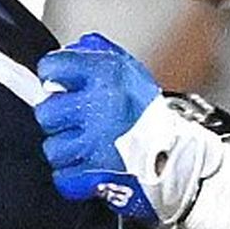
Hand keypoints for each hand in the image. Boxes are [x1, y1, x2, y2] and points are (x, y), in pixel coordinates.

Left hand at [37, 33, 229, 228]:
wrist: (182, 161)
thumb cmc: (156, 119)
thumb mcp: (134, 73)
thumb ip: (101, 56)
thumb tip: (71, 50)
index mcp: (108, 76)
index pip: (54, 66)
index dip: (53, 76)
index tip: (58, 84)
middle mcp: (100, 106)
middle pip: (47, 112)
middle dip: (60, 121)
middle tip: (79, 123)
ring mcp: (96, 143)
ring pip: (53, 147)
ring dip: (68, 151)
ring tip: (90, 147)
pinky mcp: (95, 175)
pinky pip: (63, 177)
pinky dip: (74, 179)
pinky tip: (91, 169)